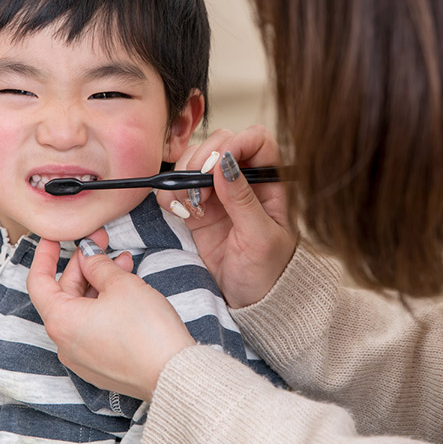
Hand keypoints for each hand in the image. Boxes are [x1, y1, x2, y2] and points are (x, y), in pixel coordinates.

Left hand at [27, 228, 194, 400]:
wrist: (172, 373)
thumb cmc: (146, 331)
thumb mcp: (121, 284)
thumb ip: (98, 265)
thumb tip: (88, 255)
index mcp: (61, 321)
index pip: (39, 281)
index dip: (45, 255)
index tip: (53, 238)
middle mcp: (64, 343)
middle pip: (64, 294)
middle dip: (83, 266)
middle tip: (103, 242)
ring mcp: (81, 357)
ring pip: (82, 310)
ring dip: (99, 284)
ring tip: (124, 264)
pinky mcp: (100, 365)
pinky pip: (93, 328)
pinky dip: (104, 306)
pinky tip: (125, 292)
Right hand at [158, 125, 298, 307]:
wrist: (250, 302)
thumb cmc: (268, 273)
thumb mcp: (260, 238)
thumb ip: (243, 200)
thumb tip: (226, 163)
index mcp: (271, 183)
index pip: (258, 140)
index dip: (239, 142)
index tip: (220, 163)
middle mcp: (245, 181)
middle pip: (222, 142)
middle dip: (204, 160)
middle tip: (201, 192)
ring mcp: (220, 192)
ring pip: (196, 159)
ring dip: (185, 176)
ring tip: (191, 206)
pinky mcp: (198, 207)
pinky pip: (178, 185)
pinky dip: (171, 193)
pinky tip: (179, 212)